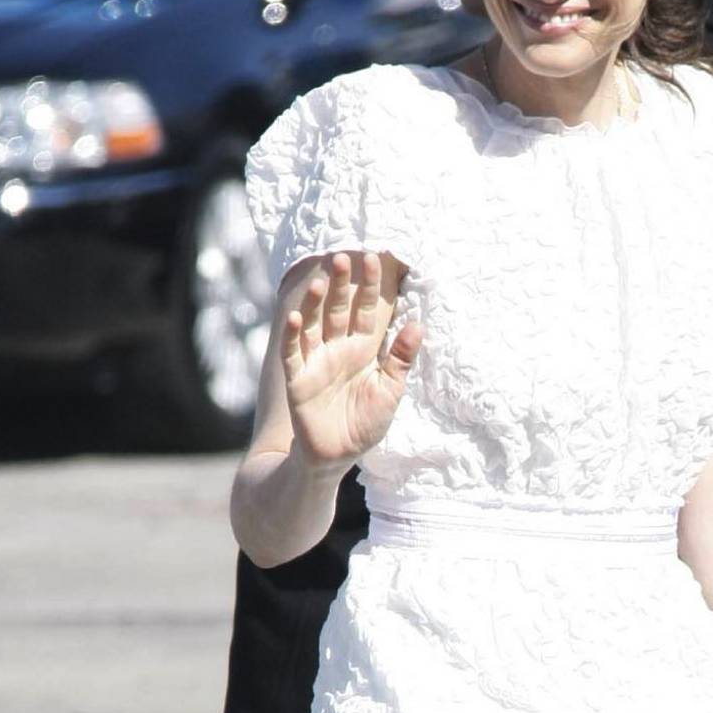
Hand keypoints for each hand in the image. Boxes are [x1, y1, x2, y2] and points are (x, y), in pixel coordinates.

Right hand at [283, 252, 421, 466]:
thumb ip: (400, 358)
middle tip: (342, 256)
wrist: (336, 456)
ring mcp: (316, 361)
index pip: (367, 311)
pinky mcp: (298, 379)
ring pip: (314, 324)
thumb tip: (419, 324)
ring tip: (317, 282)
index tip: (375, 258)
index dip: (370, 287)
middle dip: (341, 285)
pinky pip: (294, 353)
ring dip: (314, 303)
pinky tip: (296, 318)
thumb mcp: (390, 391)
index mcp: (362, 349)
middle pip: (339, 310)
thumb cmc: (364, 425)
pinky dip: (294, 336)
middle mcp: (338, 349)